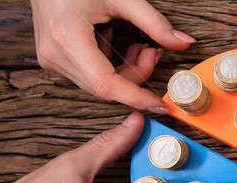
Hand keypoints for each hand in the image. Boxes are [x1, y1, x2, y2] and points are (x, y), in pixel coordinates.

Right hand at [30, 0, 195, 112]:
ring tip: (140, 45)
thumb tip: (183, 43)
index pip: (106, 85)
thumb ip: (154, 23)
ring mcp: (53, 59)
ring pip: (100, 84)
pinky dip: (111, 64)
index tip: (160, 105)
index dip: (136, 98)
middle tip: (154, 52)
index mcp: (67, 39)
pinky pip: (91, 74)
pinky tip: (117, 41)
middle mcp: (56, 55)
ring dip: (126, 69)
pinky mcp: (56, 58)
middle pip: (107, 87)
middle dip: (137, 73)